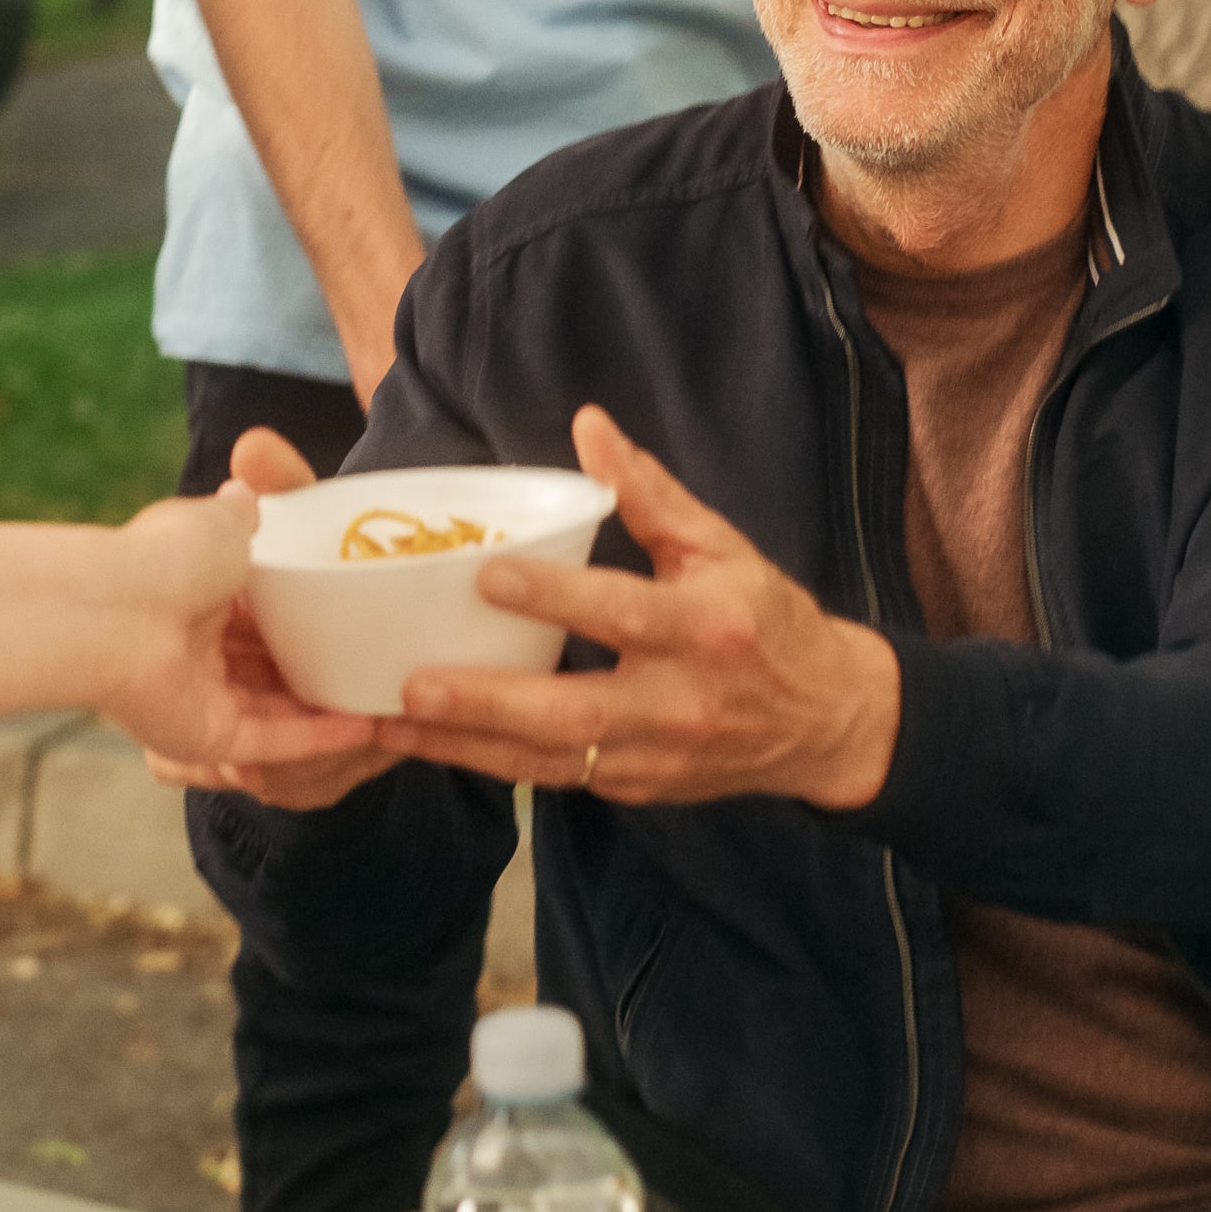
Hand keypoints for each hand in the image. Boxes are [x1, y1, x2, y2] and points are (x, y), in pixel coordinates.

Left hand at [142, 430, 406, 809]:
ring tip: (389, 696)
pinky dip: (316, 735)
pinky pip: (271, 739)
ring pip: (275, 707)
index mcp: (196, 596)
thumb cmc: (167, 560)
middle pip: (268, 664)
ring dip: (327, 705)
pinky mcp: (205, 737)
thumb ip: (242, 515)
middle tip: (381, 659)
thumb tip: (246, 490)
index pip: (258, 611)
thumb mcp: (220, 523)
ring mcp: (199, 698)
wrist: (115, 614)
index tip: (355, 610)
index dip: (304, 611)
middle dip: (320, 664)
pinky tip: (368, 725)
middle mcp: (195, 650)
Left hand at [382, 405, 899, 810]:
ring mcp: (653, 758)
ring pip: (545, 761)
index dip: (555, 597)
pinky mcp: (632, 787)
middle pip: (571, 713)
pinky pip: (550, 778)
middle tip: (410, 687)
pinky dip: (487, 763)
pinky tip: (427, 745)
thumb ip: (651, 492)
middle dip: (485, 703)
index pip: (622, 613)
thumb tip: (587, 424)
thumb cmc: (766, 620)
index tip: (485, 575)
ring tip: (384, 726)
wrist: (826, 722)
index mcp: (707, 629)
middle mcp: (678, 704)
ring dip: (462, 749)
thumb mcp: (722, 546)